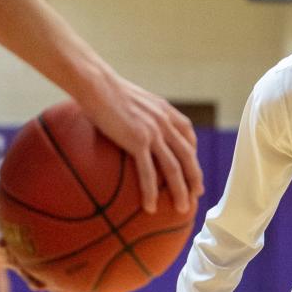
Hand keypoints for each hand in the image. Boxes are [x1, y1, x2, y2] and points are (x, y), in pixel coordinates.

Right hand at [79, 77, 203, 215]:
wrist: (95, 83)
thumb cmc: (105, 90)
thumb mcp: (132, 100)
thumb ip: (140, 113)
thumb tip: (132, 123)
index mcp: (165, 111)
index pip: (188, 135)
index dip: (193, 154)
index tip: (192, 169)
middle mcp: (165, 122)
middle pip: (187, 156)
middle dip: (194, 178)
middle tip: (196, 195)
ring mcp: (153, 132)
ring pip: (174, 168)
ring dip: (180, 191)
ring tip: (181, 208)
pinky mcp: (138, 140)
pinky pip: (148, 172)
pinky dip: (151, 192)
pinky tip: (150, 207)